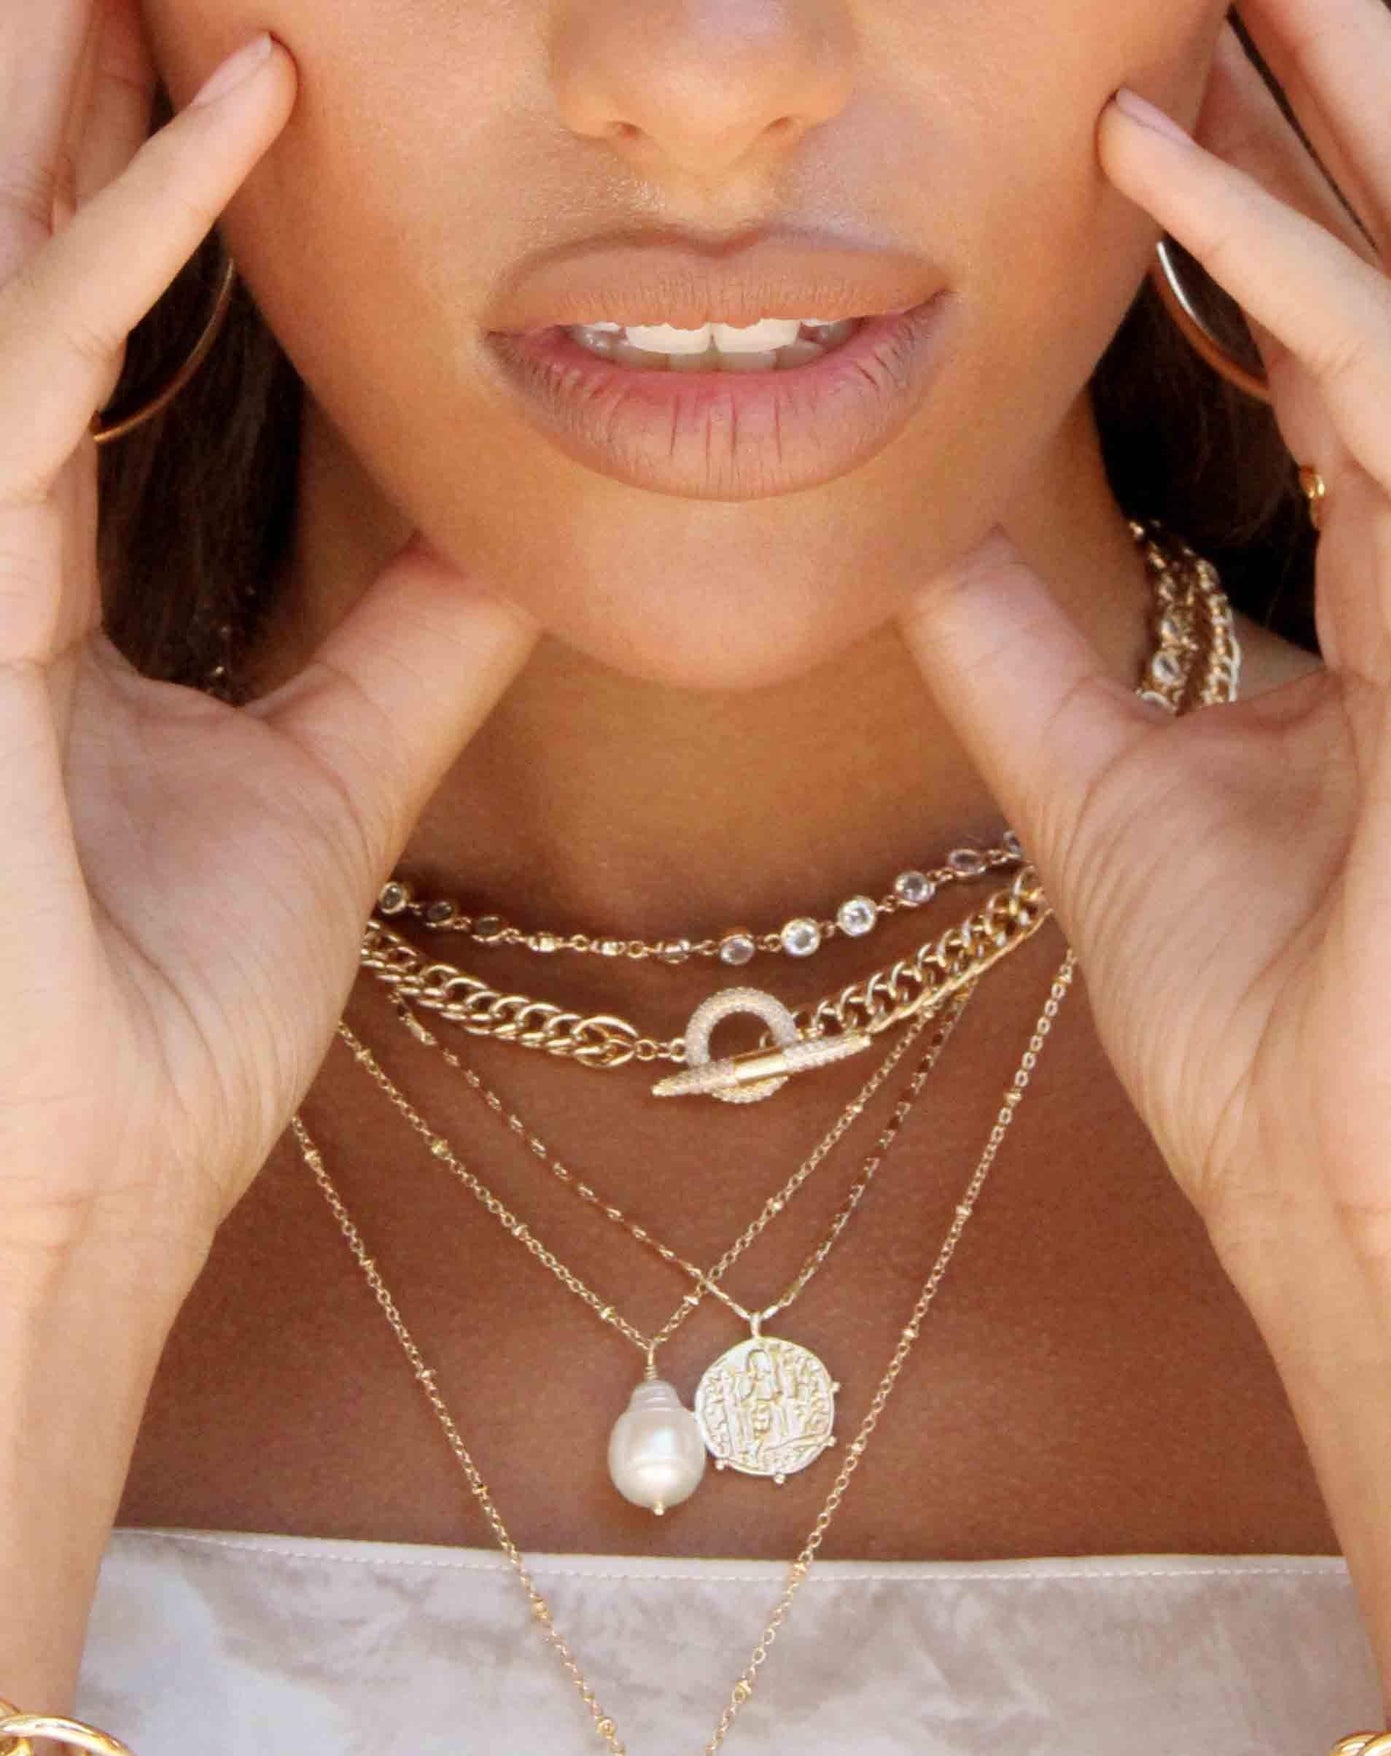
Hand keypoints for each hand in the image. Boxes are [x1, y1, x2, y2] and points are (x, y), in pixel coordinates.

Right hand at [0, 4, 540, 1286]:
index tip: (236, 29)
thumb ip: (407, 651)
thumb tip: (519, 552)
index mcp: (33, 566)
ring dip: (54, 78)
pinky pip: (24, 376)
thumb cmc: (165, 1015)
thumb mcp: (327, 786)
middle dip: (57, 70)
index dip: (133, 156)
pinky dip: (128, 233)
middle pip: (12, 242)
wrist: (94, 1184)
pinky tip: (235, 101)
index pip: (71, 306)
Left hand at [899, 0, 1390, 1645]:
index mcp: (1390, 578)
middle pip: (1384, 261)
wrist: (1356, 1219)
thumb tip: (914, 528)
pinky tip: (1158, 162)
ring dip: (1326, 103)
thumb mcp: (1110, 798)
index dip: (1232, 183)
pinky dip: (1289, 285)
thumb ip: (1024, 652)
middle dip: (1310, 89)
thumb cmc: (1273, 1035)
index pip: (1319, 325)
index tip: (1124, 61)